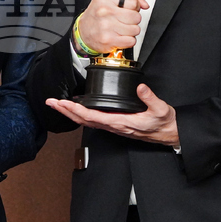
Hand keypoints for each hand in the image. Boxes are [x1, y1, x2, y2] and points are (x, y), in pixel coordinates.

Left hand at [45, 84, 177, 146]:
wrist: (169, 134)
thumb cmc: (164, 124)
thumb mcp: (161, 109)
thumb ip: (150, 98)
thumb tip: (140, 88)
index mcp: (121, 123)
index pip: (92, 117)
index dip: (76, 110)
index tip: (64, 103)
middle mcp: (113, 126)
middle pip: (83, 120)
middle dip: (65, 111)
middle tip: (51, 101)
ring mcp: (113, 126)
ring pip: (86, 121)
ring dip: (70, 113)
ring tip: (58, 104)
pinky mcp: (115, 124)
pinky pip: (93, 120)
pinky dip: (81, 114)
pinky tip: (76, 108)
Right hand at [77, 0, 149, 53]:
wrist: (83, 33)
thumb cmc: (97, 15)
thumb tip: (144, 4)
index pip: (133, 2)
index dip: (134, 6)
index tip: (129, 9)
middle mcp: (105, 11)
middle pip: (136, 16)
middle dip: (133, 19)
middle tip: (124, 20)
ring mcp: (107, 27)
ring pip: (135, 29)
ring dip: (131, 30)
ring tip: (121, 28)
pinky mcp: (109, 40)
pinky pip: (131, 41)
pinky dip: (128, 40)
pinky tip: (120, 36)